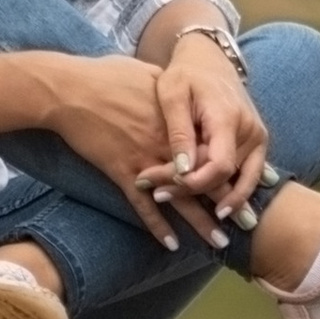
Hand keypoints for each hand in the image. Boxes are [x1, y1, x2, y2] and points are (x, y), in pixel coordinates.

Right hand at [25, 55, 244, 255]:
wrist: (70, 90)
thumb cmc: (107, 75)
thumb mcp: (149, 74)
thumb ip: (170, 91)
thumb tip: (180, 92)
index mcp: (179, 121)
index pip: (214, 150)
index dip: (233, 170)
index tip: (249, 185)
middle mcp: (168, 144)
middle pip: (206, 179)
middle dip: (228, 203)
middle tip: (249, 225)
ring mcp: (146, 160)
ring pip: (180, 199)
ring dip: (201, 223)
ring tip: (220, 243)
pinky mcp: (122, 171)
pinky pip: (143, 206)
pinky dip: (157, 226)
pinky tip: (171, 244)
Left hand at [142, 38, 269, 236]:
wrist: (210, 60)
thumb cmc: (185, 74)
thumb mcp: (171, 94)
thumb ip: (179, 132)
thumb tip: (184, 170)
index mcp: (228, 118)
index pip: (218, 166)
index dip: (192, 184)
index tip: (161, 188)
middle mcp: (250, 130)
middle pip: (226, 177)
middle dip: (194, 192)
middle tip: (159, 196)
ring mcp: (258, 138)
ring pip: (240, 180)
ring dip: (219, 199)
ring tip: (203, 217)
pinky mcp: (258, 143)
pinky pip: (252, 176)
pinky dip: (237, 193)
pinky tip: (223, 210)